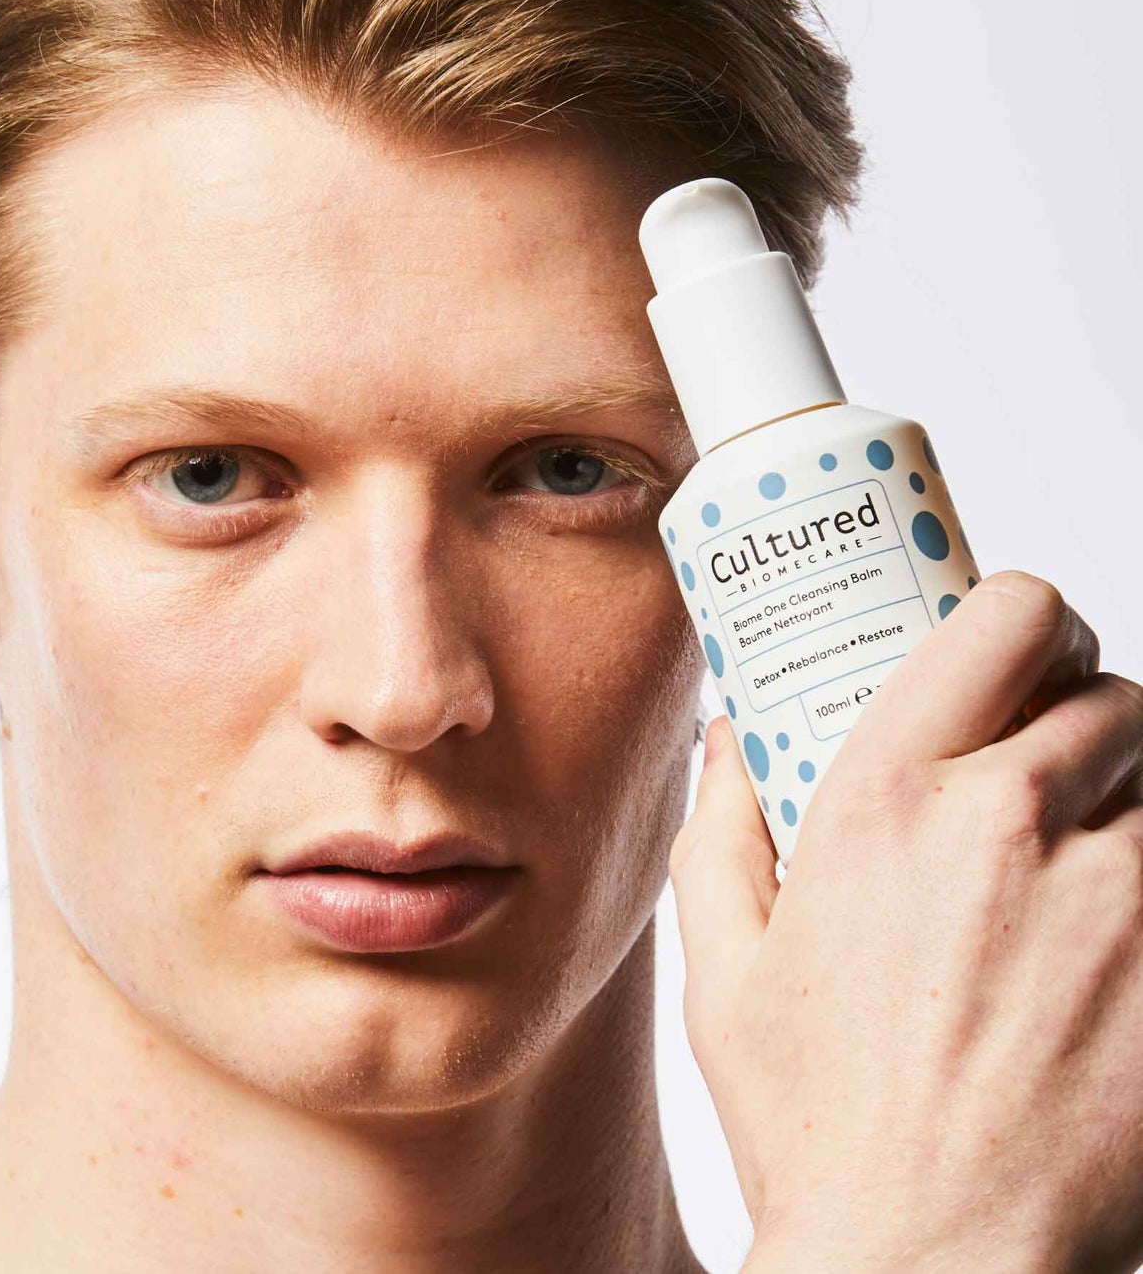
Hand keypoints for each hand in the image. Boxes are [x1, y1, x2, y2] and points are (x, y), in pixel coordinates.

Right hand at [669, 570, 1142, 1273]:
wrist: (928, 1266)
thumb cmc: (815, 1120)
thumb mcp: (723, 967)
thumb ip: (720, 826)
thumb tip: (730, 734)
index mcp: (892, 798)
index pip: (1006, 617)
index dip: (1030, 613)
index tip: (1022, 648)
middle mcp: (1017, 824)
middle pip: (1112, 696)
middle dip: (1082, 724)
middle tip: (1046, 777)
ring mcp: (1128, 902)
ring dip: (1135, 806)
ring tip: (1084, 871)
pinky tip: (1112, 945)